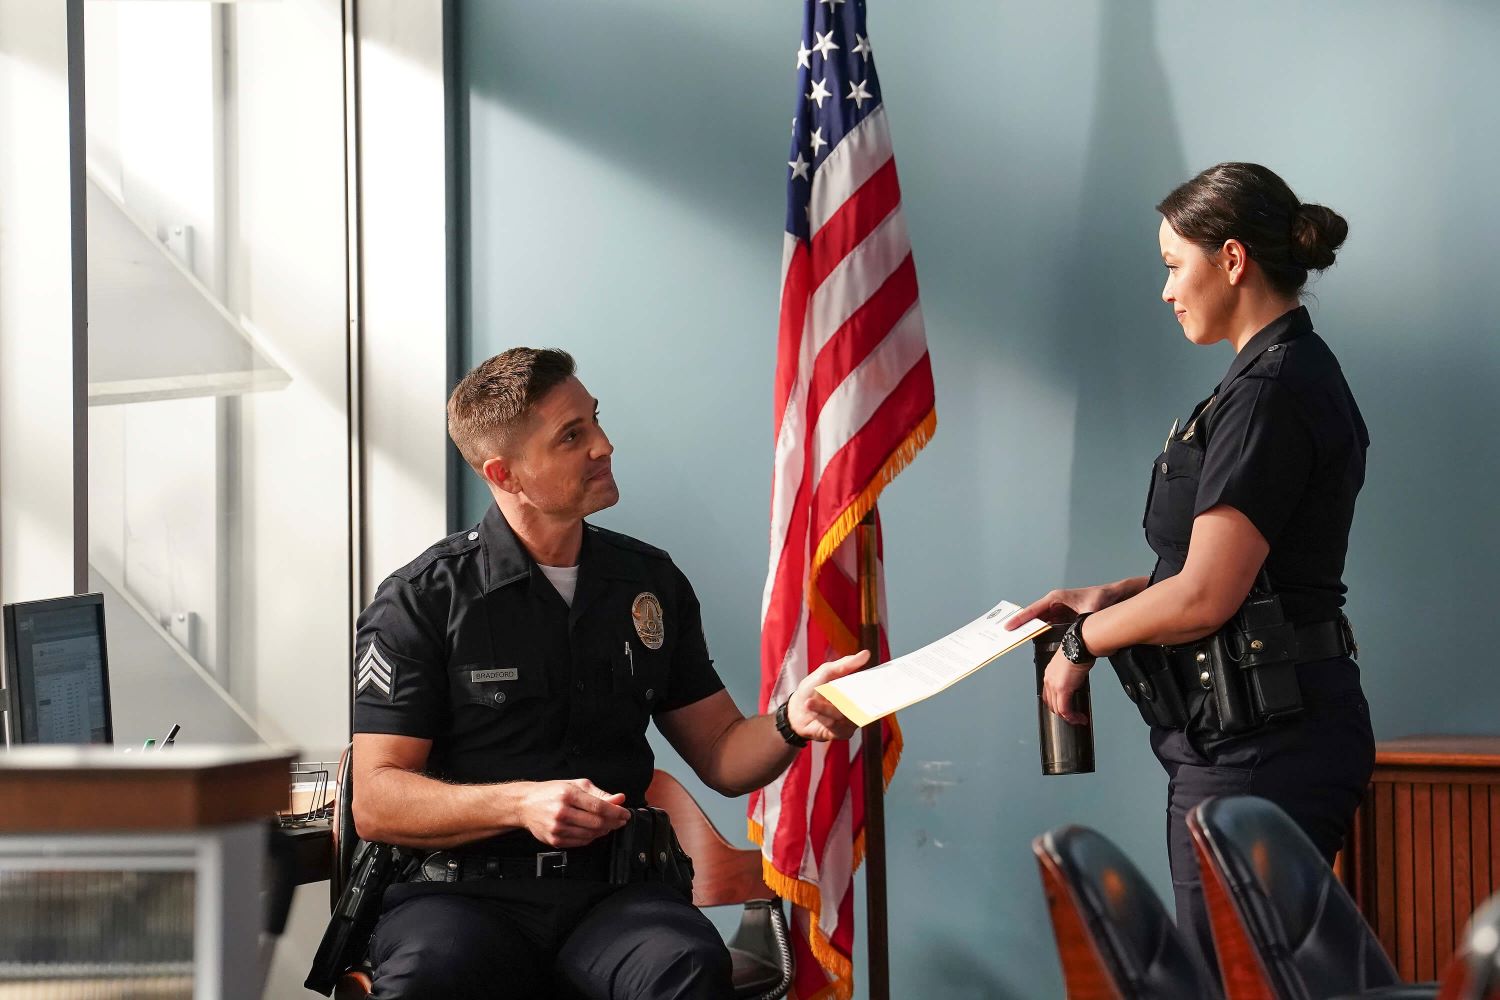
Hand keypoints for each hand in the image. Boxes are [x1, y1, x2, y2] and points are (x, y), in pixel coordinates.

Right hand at [516, 778, 630, 848]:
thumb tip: (619, 799)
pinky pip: (580, 842)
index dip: (616, 812)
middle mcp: (562, 812)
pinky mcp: (554, 840)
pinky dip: (592, 838)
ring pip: (590, 834)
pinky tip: (594, 831)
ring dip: (604, 831)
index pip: (599, 807)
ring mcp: (557, 828)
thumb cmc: (551, 792)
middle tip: (620, 820)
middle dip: (613, 823)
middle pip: (596, 822)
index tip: (625, 814)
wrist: (525, 804)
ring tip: (608, 825)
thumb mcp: (575, 785)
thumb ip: (599, 793)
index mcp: (568, 794)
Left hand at [788, 649, 870, 741]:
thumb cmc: (812, 689)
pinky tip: (813, 712)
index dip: (876, 685)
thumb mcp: (825, 672)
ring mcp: (852, 719)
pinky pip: (838, 726)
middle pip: (863, 703)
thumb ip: (845, 665)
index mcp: (856, 689)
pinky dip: (823, 718)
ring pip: (846, 714)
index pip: (873, 687)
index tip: (873, 683)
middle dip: (847, 698)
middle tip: (834, 695)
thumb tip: (866, 654)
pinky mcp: (844, 732)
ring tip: (810, 703)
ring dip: (826, 708)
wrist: (796, 712)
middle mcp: (857, 704)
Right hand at [1007, 584, 1121, 629]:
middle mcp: (1055, 604)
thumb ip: (1080, 622)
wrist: (1115, 596)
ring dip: (1033, 631)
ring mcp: (1059, 611)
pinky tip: (1040, 643)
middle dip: (1023, 626)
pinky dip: (1044, 634)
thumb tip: (1073, 635)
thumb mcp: (1090, 610)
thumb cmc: (1102, 598)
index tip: (1008, 627)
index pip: (1033, 610)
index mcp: (1056, 598)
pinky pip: (1050, 626)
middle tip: (1010, 636)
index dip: (1020, 619)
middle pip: (1034, 617)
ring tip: (1021, 640)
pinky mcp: (1064, 617)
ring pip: (1041, 622)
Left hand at [1042, 647, 1090, 724]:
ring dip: (1068, 717)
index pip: (1048, 695)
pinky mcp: (1062, 689)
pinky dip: (1072, 717)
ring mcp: (1054, 685)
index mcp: (1049, 674)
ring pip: (1057, 709)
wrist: (1080, 645)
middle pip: (1051, 704)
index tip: (1066, 709)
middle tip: (1073, 717)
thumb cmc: (1078, 651)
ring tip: (1077, 719)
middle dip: (1062, 713)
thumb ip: (1070, 677)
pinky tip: (1079, 718)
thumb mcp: (1070, 666)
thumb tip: (1076, 684)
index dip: (1056, 705)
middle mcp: (1048, 680)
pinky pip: (1064, 709)